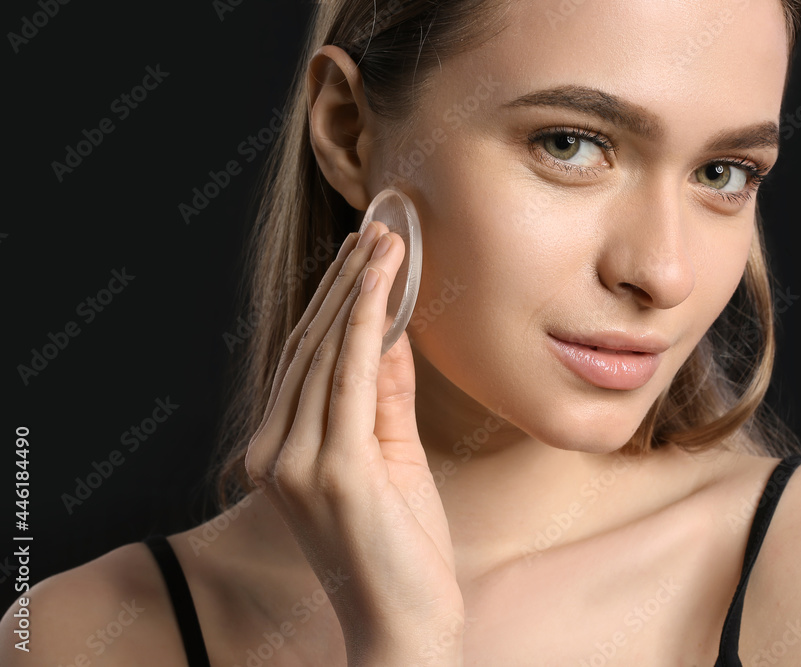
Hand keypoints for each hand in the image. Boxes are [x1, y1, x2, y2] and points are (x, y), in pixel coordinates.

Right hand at [244, 223, 463, 664]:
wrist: (404, 624)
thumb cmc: (399, 545)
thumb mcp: (390, 454)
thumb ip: (383, 393)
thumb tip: (389, 327)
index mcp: (277, 452)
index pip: (303, 361)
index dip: (332, 303)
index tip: (359, 255)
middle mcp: (271, 454)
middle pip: (308, 348)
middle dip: (344, 284)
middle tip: (376, 231)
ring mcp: (294, 463)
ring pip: (326, 354)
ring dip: (357, 291)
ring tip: (386, 242)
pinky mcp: (331, 470)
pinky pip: (350, 379)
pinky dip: (366, 324)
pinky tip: (381, 284)